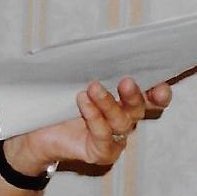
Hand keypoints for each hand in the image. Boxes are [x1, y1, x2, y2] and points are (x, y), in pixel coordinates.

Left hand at [4, 77, 172, 174]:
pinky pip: (103, 136)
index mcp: (124, 102)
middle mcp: (124, 121)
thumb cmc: (58, 102)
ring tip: (93, 87)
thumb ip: (91, 67)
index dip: (160, 93)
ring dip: (108, 103)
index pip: (151, 99)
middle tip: (126, 81)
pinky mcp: (102, 153)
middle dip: (135, 95)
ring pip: (121, 121)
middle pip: (139, 108)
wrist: (35, 132)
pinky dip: (94, 117)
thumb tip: (95, 43)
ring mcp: (115, 139)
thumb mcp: (75, 81)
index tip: (161, 85)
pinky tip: (83, 102)